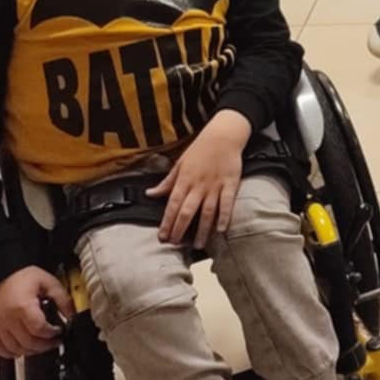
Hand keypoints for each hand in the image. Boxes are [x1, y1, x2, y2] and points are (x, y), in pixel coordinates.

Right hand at [0, 266, 71, 359]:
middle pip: (28, 343)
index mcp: (23, 306)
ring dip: (30, 351)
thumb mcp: (48, 282)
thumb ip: (62, 299)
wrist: (1, 272)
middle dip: (45, 345)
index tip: (59, 332)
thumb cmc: (22, 276)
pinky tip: (22, 349)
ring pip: (14, 349)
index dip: (52, 334)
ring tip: (41, 345)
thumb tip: (72, 314)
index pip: (39, 330)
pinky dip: (11, 353)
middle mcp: (8, 318)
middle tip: (54, 341)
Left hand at [148, 109, 250, 248]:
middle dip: (180, 230)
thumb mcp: (179, 164)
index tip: (162, 237)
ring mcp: (215, 185)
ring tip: (198, 244)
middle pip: (187, 211)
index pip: (172, 205)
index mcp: (184, 180)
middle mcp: (198, 185)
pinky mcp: (231, 184)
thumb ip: (166, 182)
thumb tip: (149, 194)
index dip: (167, 223)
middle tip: (176, 244)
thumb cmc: (200, 149)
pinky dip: (224, 216)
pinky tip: (221, 229)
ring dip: (202, 230)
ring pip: (207, 211)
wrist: (223, 135)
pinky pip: (227, 203)